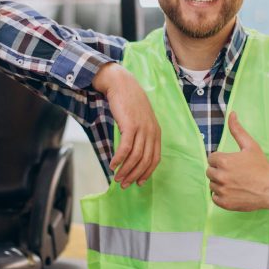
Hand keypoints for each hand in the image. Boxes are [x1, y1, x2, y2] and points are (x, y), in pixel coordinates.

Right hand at [92, 63, 160, 188]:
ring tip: (117, 178)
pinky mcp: (130, 125)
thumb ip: (140, 135)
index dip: (147, 173)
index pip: (155, 159)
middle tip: (124, 184)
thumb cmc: (129, 102)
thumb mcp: (140, 120)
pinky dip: (119, 159)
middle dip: (135, 175)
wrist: (121, 84)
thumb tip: (133, 154)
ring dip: (125, 170)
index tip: (138, 182)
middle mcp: (151, 132)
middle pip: (146, 161)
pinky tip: (112, 165)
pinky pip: (126, 148)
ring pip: (136, 157)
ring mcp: (142, 128)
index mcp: (156, 132)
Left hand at [206, 111, 268, 211]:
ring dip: (220, 183)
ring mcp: (222, 191)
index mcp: (224, 161)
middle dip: (219, 170)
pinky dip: (221, 196)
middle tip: (234, 173)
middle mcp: (220, 176)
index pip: (211, 158)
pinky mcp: (225, 203)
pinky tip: (233, 191)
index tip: (232, 163)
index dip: (221, 159)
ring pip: (212, 185)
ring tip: (235, 182)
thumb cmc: (262, 166)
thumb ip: (237, 130)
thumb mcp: (250, 145)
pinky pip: (214, 198)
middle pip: (210, 171)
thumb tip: (231, 113)